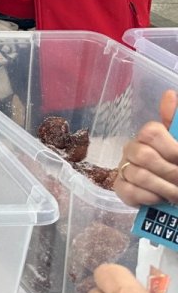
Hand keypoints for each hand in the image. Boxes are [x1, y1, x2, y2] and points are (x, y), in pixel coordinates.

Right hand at [116, 90, 177, 206]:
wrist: (176, 191)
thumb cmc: (177, 164)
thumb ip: (174, 121)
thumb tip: (169, 93)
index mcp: (148, 136)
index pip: (150, 132)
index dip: (171, 149)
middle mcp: (132, 149)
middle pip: (144, 155)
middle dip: (169, 173)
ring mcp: (124, 168)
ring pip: (138, 175)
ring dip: (164, 189)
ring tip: (177, 195)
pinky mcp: (120, 188)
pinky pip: (128, 191)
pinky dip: (148, 197)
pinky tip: (159, 199)